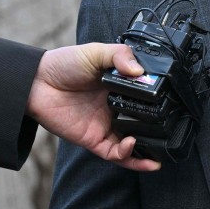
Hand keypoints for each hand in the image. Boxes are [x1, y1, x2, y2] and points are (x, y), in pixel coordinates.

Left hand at [27, 43, 160, 170]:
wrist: (35, 82)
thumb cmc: (63, 64)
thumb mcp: (96, 52)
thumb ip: (120, 56)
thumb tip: (140, 72)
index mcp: (119, 88)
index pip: (145, 98)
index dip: (160, 103)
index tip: (174, 103)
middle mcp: (116, 108)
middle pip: (143, 123)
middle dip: (158, 131)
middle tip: (171, 129)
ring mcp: (105, 125)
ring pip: (133, 145)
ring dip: (147, 150)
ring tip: (158, 148)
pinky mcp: (93, 140)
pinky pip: (115, 154)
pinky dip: (128, 156)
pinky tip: (134, 146)